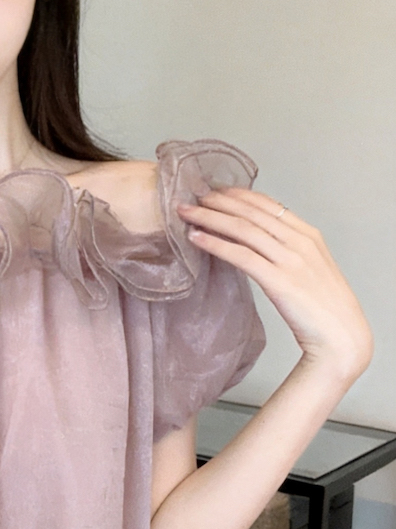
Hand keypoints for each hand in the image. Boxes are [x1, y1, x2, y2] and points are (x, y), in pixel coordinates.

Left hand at [176, 187, 372, 385]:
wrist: (342, 336)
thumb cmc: (324, 307)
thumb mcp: (311, 267)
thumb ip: (289, 250)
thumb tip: (258, 241)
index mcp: (309, 235)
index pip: (268, 204)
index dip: (238, 195)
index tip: (215, 191)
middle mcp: (300, 242)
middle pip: (251, 213)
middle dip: (218, 202)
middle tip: (192, 197)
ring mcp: (290, 260)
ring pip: (243, 230)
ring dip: (210, 218)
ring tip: (186, 214)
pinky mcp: (279, 281)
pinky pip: (241, 256)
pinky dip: (215, 244)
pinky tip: (196, 239)